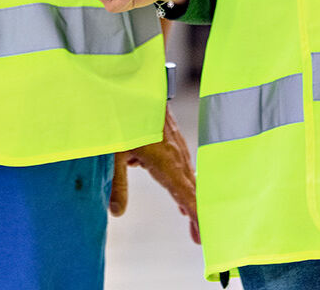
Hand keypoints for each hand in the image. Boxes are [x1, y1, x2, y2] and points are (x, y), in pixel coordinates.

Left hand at [110, 105, 198, 242]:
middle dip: (197, 214)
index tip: (205, 236)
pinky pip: (182, 164)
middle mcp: (176, 156)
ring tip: (192, 221)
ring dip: (190, 197)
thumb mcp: (115, 152)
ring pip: (187, 176)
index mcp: (166, 163)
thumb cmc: (123, 115)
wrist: (133, 80)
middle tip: (199, 239)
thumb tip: (117, 212)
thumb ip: (118, 183)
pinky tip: (179, 189)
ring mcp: (177, 145)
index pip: (186, 196)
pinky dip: (184, 181)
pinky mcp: (172, 137)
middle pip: (191, 190)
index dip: (197, 217)